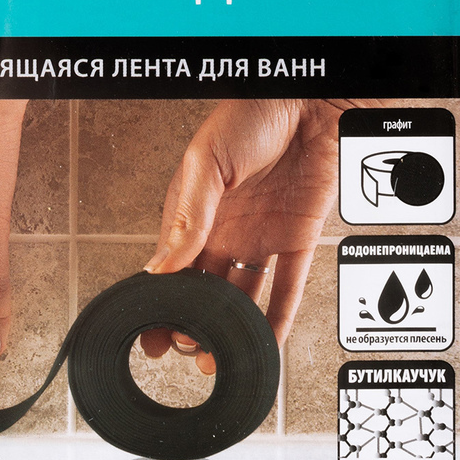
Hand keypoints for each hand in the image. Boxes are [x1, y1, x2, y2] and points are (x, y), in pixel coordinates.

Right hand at [140, 99, 359, 373]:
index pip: (170, 265)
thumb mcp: (207, 162)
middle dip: (190, 321)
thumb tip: (161, 266)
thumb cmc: (253, 114)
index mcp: (193, 208)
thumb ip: (188, 216)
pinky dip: (278, 318)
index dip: (160, 301)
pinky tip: (265, 343)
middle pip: (202, 287)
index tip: (148, 332)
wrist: (311, 100)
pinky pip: (287, 287)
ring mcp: (260, 235)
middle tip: (183, 350)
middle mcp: (224, 227)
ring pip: (241, 295)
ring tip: (215, 359)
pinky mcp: (296, 238)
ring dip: (229, 329)